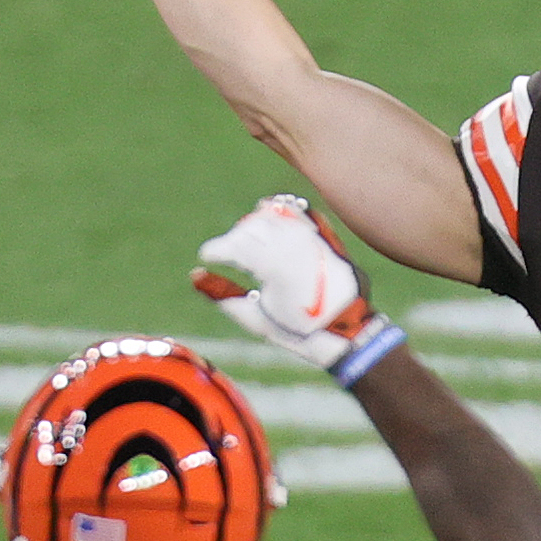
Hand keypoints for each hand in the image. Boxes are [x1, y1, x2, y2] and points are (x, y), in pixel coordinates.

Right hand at [193, 195, 393, 377]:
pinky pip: (298, 209)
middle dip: (233, 238)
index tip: (205, 255)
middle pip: (251, 227)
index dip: (216, 249)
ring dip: (252, 222)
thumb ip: (223, 295)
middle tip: (226, 253)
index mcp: (276, 269)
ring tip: (246, 239)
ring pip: (272, 215)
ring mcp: (312, 238)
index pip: (236, 246)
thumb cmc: (299, 331)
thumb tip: (195, 275)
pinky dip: (280, 208)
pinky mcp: (324, 235)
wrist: (346, 332)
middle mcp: (295, 247)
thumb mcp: (256, 318)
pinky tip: (268, 212)